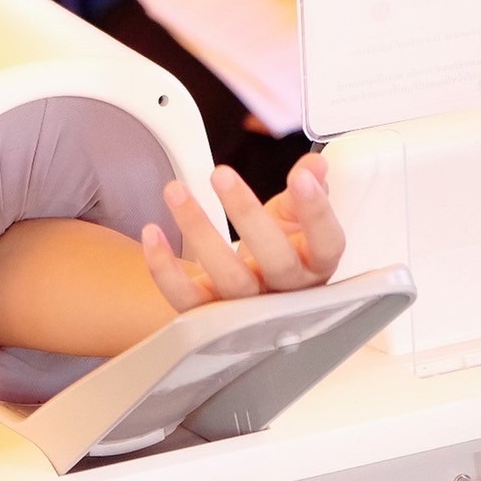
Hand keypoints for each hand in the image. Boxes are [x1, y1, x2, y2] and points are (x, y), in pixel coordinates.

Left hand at [142, 154, 344, 311]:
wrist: (249, 295)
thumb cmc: (276, 251)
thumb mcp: (294, 220)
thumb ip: (306, 190)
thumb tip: (314, 165)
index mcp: (316, 265)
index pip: (328, 242)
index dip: (317, 211)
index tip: (300, 176)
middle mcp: (287, 291)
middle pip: (276, 260)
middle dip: (247, 214)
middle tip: (221, 173)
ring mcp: (248, 308)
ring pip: (228, 276)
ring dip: (198, 228)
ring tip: (175, 190)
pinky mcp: (209, 315)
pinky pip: (185, 297)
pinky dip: (164, 267)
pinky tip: (152, 232)